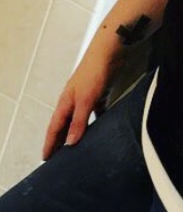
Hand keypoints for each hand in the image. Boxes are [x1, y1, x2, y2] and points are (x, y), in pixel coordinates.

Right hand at [42, 43, 121, 159]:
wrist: (108, 53)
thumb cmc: (94, 73)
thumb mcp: (85, 100)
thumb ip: (78, 121)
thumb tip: (70, 142)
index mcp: (65, 103)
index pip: (54, 128)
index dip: (50, 143)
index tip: (46, 158)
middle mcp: (72, 101)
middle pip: (64, 126)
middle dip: (60, 141)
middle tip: (59, 158)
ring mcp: (85, 97)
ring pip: (78, 121)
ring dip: (77, 133)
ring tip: (78, 148)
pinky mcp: (98, 94)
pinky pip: (94, 113)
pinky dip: (95, 123)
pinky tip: (100, 131)